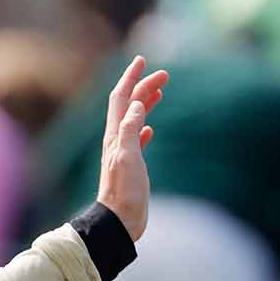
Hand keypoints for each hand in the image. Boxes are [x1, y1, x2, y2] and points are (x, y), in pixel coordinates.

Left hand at [95, 56, 167, 240]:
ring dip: (145, 103)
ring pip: (133, 120)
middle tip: (164, 75)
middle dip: (143, 87)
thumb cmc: (124, 193)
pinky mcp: (131, 166)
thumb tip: (135, 103)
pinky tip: (150, 128)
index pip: (120, 98)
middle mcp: (116, 140)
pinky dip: (144, 128)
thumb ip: (130, 130)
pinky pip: (136, 140)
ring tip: (160, 92)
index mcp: (114, 135)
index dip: (130, 78)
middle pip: (128, 105)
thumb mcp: (128, 157)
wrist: (120, 221)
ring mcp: (123, 153)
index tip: (142, 60)